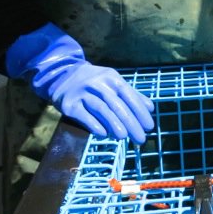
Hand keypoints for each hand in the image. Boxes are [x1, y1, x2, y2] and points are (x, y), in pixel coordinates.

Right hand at [5, 23, 154, 142]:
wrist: (62, 75)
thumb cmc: (94, 82)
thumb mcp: (113, 82)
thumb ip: (132, 94)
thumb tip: (150, 108)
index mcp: (112, 78)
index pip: (129, 96)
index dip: (140, 112)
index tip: (149, 126)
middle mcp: (97, 84)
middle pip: (117, 105)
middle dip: (131, 123)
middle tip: (140, 138)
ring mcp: (82, 93)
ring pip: (101, 109)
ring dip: (114, 124)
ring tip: (124, 137)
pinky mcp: (68, 104)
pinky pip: (83, 116)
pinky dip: (95, 125)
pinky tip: (104, 134)